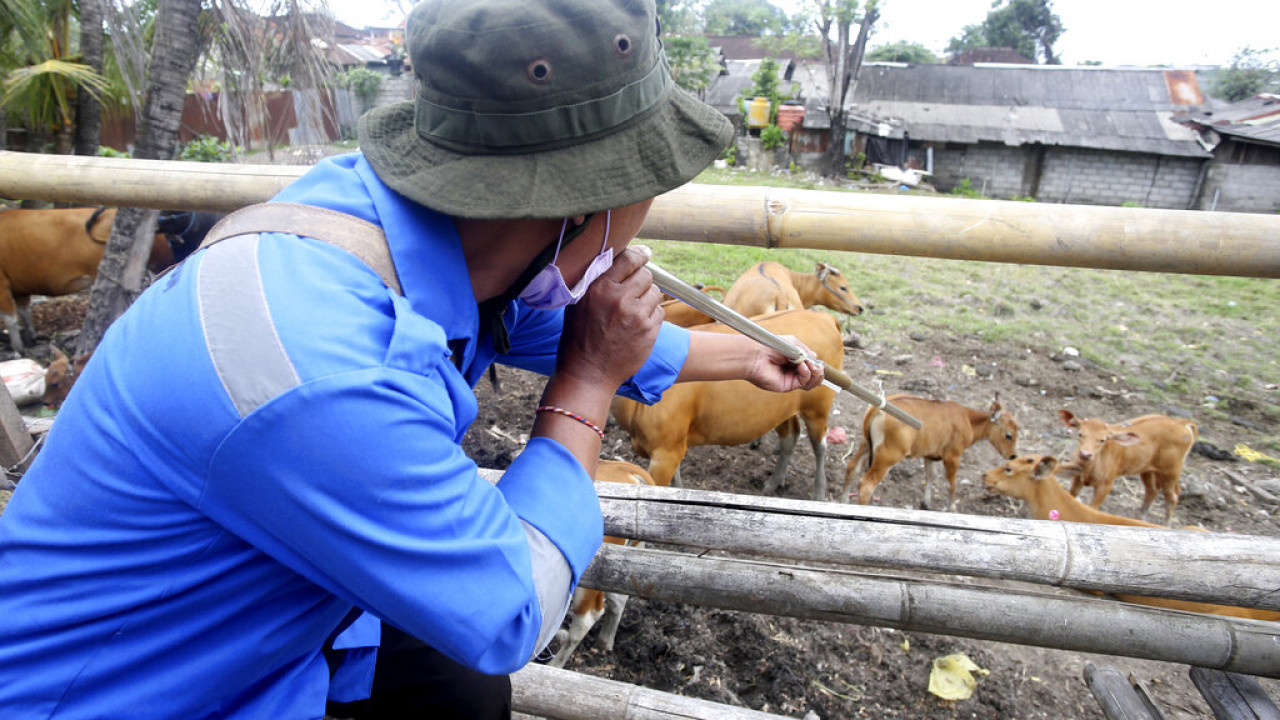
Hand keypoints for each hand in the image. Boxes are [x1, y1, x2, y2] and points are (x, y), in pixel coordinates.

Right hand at [555, 245, 662, 390]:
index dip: (638, 254)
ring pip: (654, 292)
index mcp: (599, 288)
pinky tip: (636, 325)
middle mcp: (619, 299)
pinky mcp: (649, 332)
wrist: (588, 373)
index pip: (628, 259)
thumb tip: (615, 259)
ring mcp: (637, 316)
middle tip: (633, 290)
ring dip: (646, 298)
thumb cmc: (579, 337)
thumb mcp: (577, 303)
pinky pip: (659, 312)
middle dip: (641, 280)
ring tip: (632, 311)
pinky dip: (651, 315)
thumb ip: (595, 280)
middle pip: (645, 274)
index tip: (643, 254)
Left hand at [743, 336, 824, 392]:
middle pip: (814, 377)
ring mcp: (791, 379)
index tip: (818, 362)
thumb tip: (816, 360)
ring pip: (811, 382)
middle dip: (819, 371)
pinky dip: (806, 373)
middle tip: (818, 366)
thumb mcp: (794, 344)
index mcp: (795, 361)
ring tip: (811, 365)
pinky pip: (804, 382)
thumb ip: (806, 352)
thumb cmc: (772, 346)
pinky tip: (801, 366)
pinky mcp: (788, 386)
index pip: (812, 367)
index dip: (817, 366)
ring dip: (815, 373)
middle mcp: (793, 371)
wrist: (757, 355)